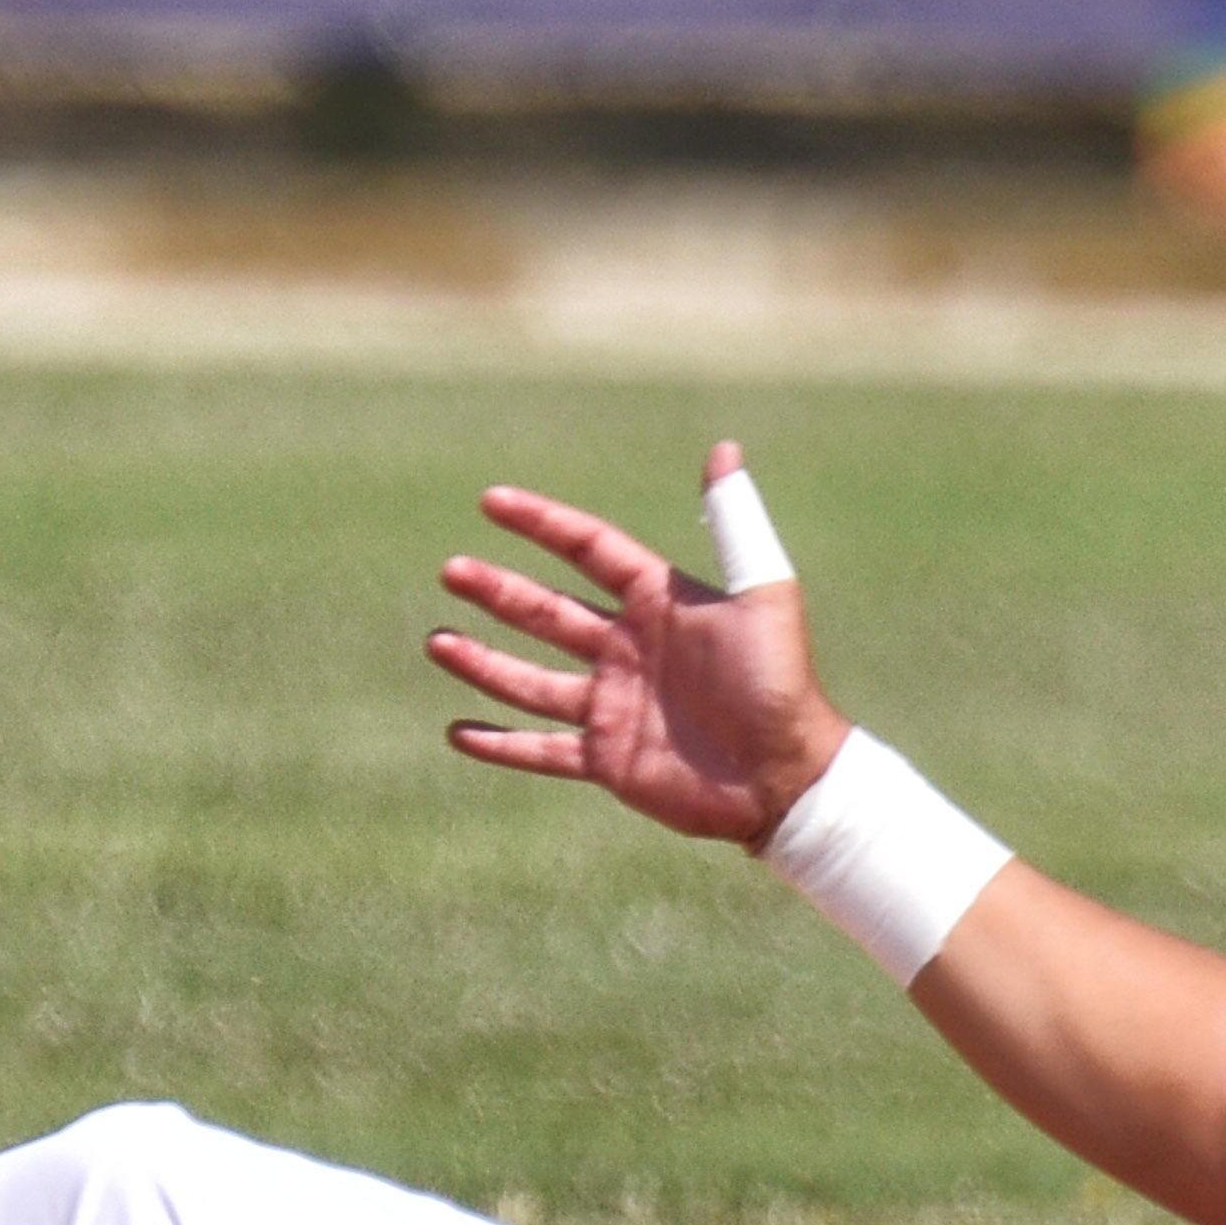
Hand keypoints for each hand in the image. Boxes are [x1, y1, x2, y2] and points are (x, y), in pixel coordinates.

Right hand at [430, 441, 850, 845]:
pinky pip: (542, 748)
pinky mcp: (609, 758)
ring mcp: (613, 705)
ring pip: (530, 679)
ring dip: (483, 662)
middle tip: (451, 570)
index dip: (542, 523)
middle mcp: (628, 649)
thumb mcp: (762, 595)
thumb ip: (735, 525)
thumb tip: (724, 448)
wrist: (788, 776)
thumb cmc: (779, 682)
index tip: (491, 501)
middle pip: (546, 612)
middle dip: (497, 590)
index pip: (588, 550)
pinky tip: (457, 731)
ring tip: (437, 642)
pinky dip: (500, 744)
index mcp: (659, 603)